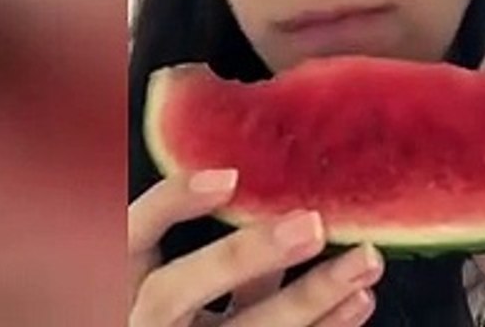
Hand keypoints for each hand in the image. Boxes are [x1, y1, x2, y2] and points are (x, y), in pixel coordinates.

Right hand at [128, 170, 384, 326]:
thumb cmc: (173, 298)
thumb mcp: (161, 266)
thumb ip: (194, 229)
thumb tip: (253, 172)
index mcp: (120, 279)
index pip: (132, 233)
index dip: (172, 205)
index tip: (228, 177)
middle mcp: (143, 318)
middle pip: (177, 292)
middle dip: (244, 257)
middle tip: (312, 225)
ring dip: (310, 296)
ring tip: (364, 261)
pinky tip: (357, 300)